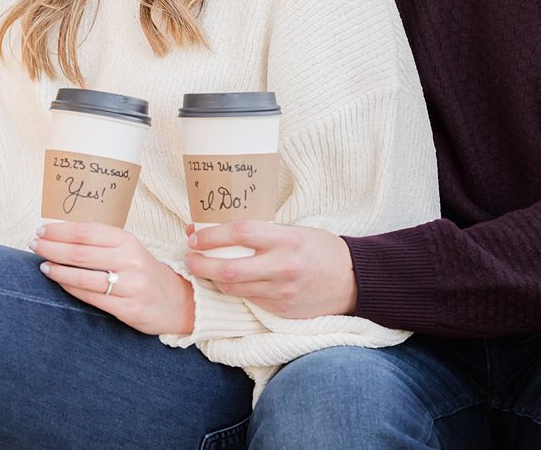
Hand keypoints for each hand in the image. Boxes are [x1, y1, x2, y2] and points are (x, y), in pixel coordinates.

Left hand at [32, 222, 195, 335]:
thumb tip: (61, 235)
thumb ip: (101, 242)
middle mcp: (130, 260)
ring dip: (58, 270)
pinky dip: (71, 288)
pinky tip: (59, 282)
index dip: (60, 231)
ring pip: (83, 276)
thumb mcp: (129, 249)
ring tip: (43, 265)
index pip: (86, 232)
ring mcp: (130, 286)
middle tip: (34, 245)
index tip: (42, 230)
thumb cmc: (144, 271)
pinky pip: (91, 297)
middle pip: (81, 252)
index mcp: (129, 241)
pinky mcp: (128, 309)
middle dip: (52, 248)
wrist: (177, 301)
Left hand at [183, 222, 356, 317]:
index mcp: (286, 240)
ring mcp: (280, 293)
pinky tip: (229, 282)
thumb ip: (265, 233)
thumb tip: (225, 230)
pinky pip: (248, 300)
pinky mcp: (280, 310)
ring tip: (203, 268)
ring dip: (213, 280)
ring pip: (233, 289)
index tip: (195, 235)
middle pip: (228, 270)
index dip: (211, 236)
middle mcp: (282, 268)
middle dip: (200, 264)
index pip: (240, 233)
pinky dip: (235, 290)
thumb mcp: (295, 231)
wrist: (352, 280)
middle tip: (188, 257)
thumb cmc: (321, 249)